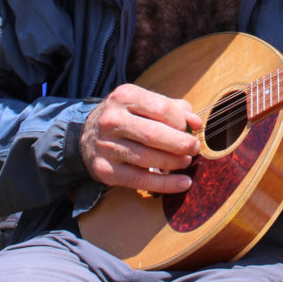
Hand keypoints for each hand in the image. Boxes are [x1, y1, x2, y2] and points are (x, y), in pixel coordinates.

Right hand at [80, 85, 201, 192]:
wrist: (86, 135)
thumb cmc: (126, 117)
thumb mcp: (144, 104)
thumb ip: (173, 109)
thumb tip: (196, 123)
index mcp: (124, 96)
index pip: (161, 108)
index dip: (181, 121)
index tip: (191, 129)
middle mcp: (111, 120)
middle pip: (153, 134)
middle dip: (180, 143)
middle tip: (194, 148)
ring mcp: (106, 146)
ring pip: (147, 158)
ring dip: (173, 162)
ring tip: (186, 161)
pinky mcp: (105, 170)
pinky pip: (139, 180)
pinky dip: (165, 184)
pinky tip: (183, 183)